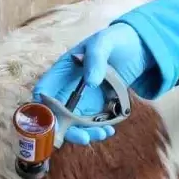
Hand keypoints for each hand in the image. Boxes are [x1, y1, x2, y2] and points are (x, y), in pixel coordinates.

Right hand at [33, 23, 155, 145]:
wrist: (137, 48)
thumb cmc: (115, 40)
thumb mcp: (105, 42)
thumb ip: (96, 58)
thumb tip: (90, 82)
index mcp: (63, 70)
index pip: (44, 90)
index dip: (42, 108)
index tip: (52, 123)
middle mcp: (68, 88)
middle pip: (57, 114)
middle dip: (67, 129)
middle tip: (83, 138)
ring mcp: (82, 100)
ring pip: (74, 124)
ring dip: (84, 133)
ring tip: (103, 134)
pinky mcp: (97, 107)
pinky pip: (92, 124)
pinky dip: (98, 131)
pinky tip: (110, 131)